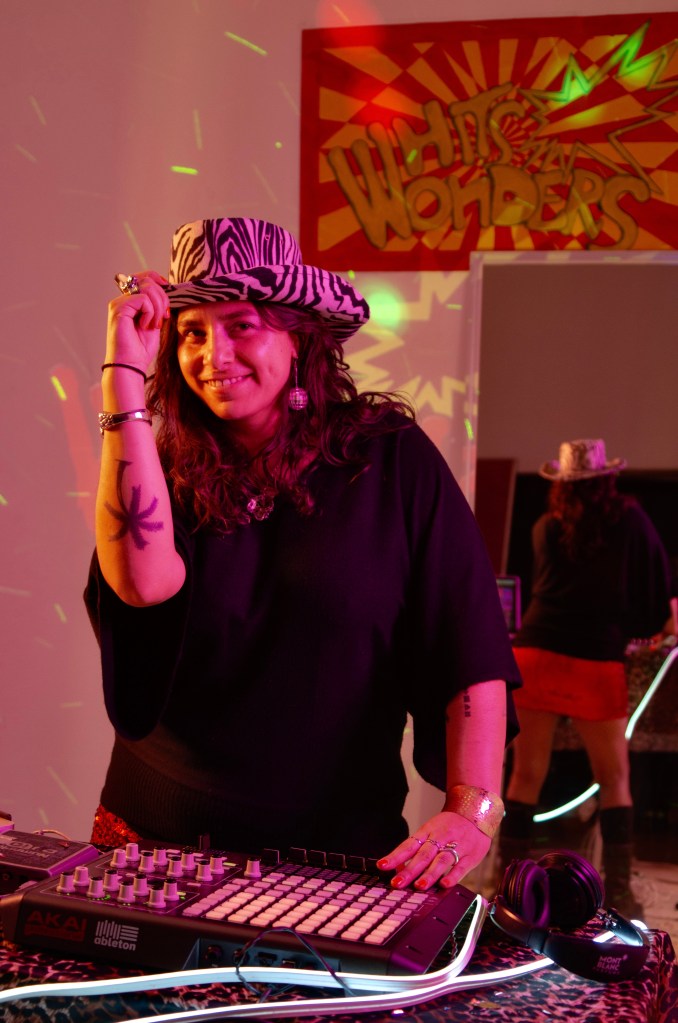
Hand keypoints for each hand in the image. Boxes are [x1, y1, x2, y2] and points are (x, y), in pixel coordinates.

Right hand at [105, 270, 169, 372]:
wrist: (131, 365)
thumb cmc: (141, 348)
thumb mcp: (155, 321)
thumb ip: (158, 304)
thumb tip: (168, 289)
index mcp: (130, 300)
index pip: (145, 277)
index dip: (160, 282)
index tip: (168, 298)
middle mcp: (122, 299)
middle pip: (148, 280)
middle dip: (163, 298)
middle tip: (163, 317)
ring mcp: (119, 303)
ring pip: (147, 287)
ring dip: (158, 307)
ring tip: (154, 324)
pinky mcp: (118, 308)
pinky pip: (142, 299)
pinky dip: (150, 313)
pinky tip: (145, 326)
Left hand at [376, 811, 490, 890]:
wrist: (475, 810)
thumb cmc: (449, 826)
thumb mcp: (432, 831)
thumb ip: (419, 850)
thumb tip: (399, 868)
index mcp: (428, 832)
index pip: (408, 845)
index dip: (395, 856)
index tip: (382, 866)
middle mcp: (441, 838)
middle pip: (423, 855)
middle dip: (409, 870)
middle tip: (397, 883)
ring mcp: (456, 846)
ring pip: (441, 860)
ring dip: (430, 874)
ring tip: (419, 886)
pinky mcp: (471, 855)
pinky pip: (461, 867)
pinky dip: (453, 876)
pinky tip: (444, 884)